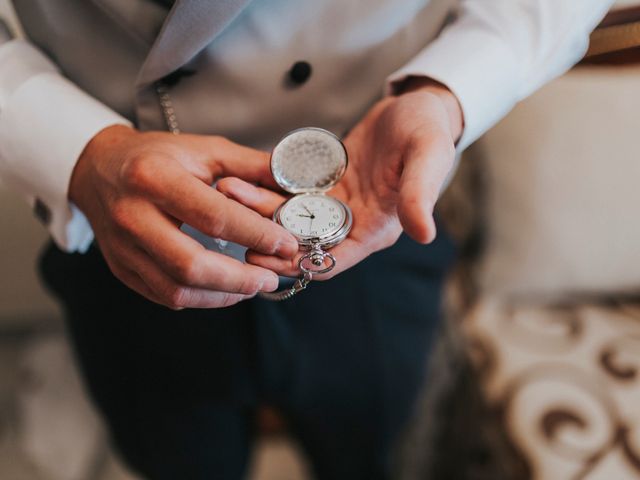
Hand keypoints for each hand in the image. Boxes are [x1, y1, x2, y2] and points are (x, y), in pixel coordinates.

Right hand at [68, 125, 297, 307]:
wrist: (99, 169)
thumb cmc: (157, 157)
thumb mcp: (203, 148)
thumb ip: (250, 166)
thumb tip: (292, 182)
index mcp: (155, 178)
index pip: (214, 216)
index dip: (256, 234)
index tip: (286, 243)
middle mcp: (133, 215)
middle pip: (191, 264)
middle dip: (239, 279)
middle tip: (271, 278)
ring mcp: (122, 247)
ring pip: (176, 289)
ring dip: (222, 295)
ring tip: (252, 286)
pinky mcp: (120, 268)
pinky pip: (163, 295)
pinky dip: (200, 298)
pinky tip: (223, 290)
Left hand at [217, 79, 462, 278]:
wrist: (417, 107)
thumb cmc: (428, 131)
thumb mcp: (428, 158)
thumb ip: (421, 194)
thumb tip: (424, 234)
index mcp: (377, 228)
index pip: (334, 259)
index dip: (300, 263)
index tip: (264, 259)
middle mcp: (354, 222)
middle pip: (304, 243)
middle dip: (267, 236)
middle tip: (229, 223)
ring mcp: (337, 204)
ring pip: (291, 217)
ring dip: (260, 208)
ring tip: (228, 190)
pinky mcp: (325, 185)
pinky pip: (292, 192)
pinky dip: (269, 188)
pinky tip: (244, 176)